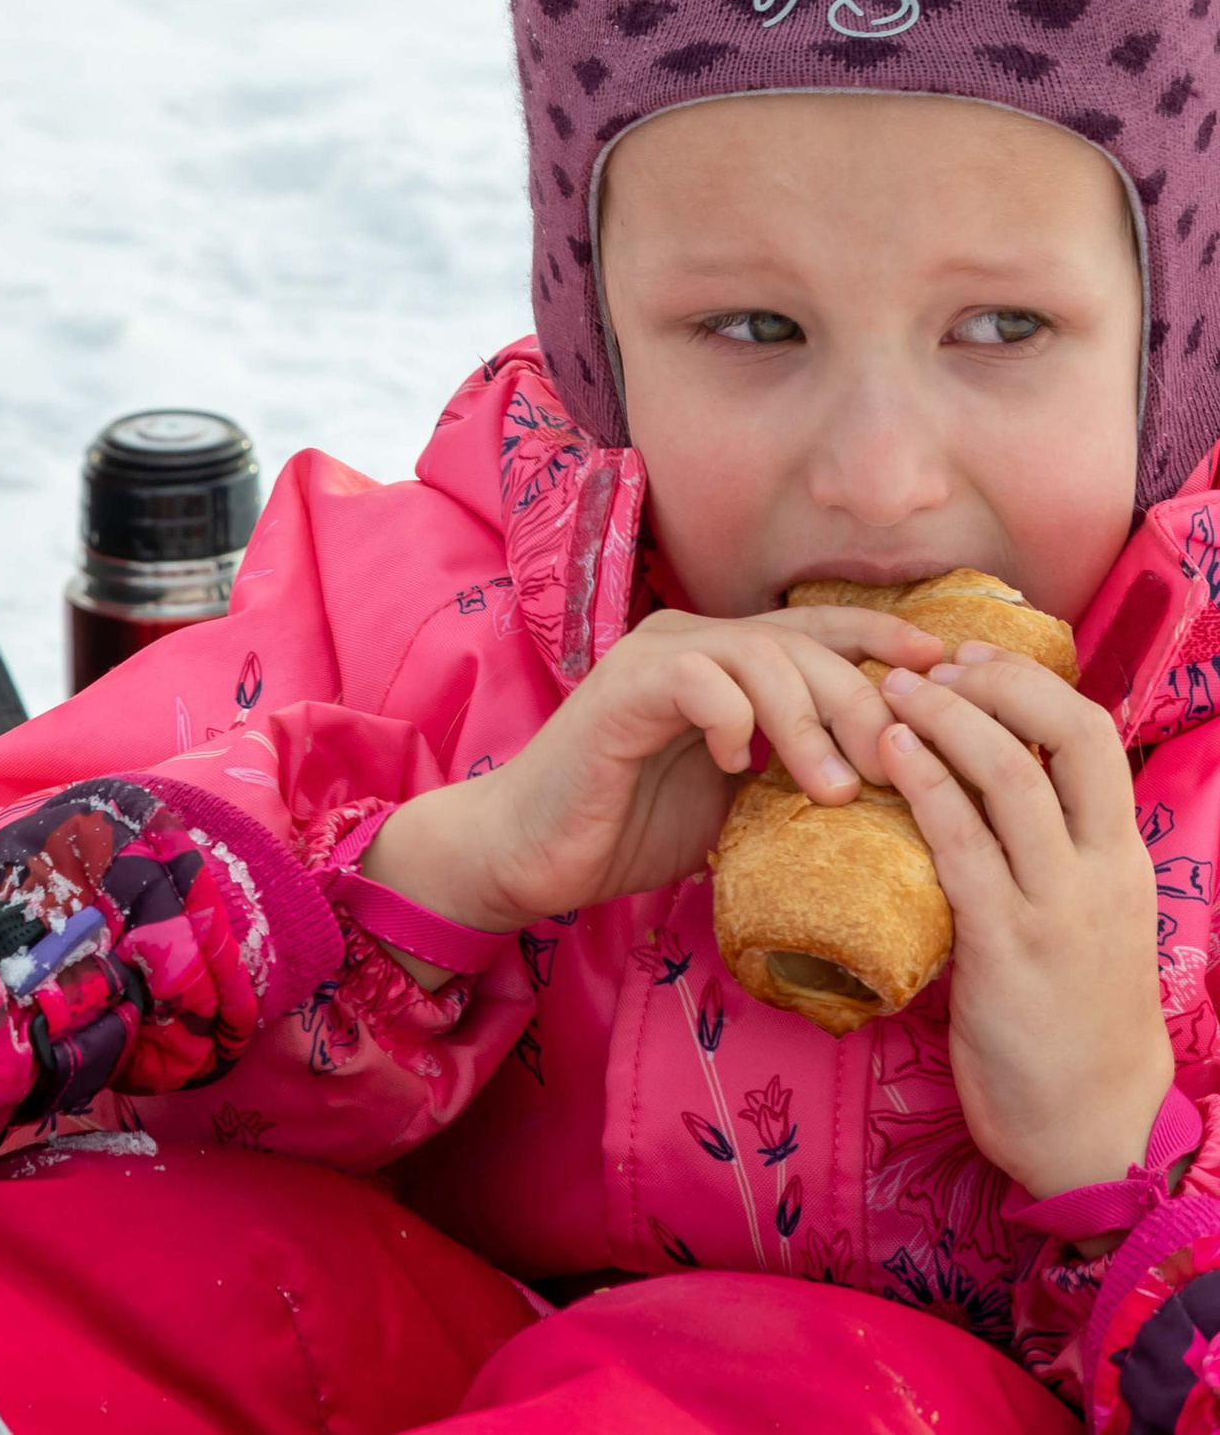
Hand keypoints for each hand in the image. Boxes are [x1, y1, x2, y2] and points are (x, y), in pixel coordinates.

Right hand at [361, 605, 943, 941]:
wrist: (535, 852)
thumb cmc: (637, 827)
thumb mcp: (741, 802)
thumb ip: (796, 777)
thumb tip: (899, 795)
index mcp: (731, 659)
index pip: (825, 632)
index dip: (889, 643)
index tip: (949, 676)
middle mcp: (698, 640)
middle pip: (806, 642)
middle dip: (865, 699)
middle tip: (899, 765)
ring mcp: (658, 658)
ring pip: (761, 655)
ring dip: (810, 720)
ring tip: (836, 788)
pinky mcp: (621, 689)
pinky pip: (696, 680)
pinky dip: (730, 717)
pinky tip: (739, 765)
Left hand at [878, 649, 1171, 1202]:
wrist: (1092, 1130)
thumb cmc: (1073, 1021)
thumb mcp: (1086, 921)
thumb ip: (1051, 854)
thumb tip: (980, 780)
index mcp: (1121, 858)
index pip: (1094, 734)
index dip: (1030, 682)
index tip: (971, 659)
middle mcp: (1100, 872)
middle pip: (1068, 735)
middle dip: (996, 682)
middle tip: (929, 666)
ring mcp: (1057, 910)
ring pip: (1012, 777)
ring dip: (944, 719)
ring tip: (889, 692)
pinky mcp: (1007, 951)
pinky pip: (964, 847)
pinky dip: (924, 786)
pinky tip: (887, 755)